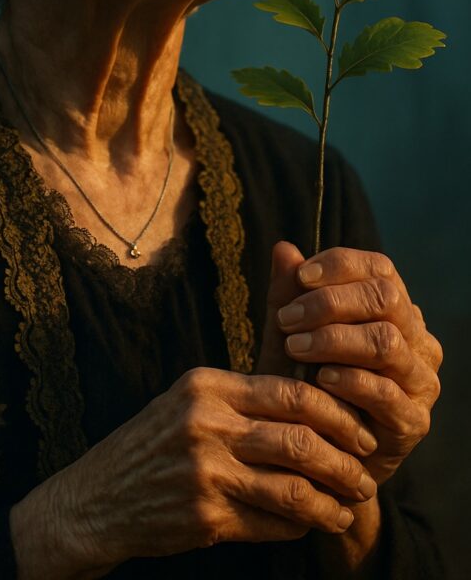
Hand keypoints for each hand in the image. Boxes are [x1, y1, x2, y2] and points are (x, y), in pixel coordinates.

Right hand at [9, 366, 378, 578]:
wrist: (97, 498)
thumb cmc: (156, 442)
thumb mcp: (192, 398)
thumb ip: (248, 392)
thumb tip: (317, 388)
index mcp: (207, 385)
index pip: (291, 392)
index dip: (338, 414)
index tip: (360, 431)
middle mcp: (205, 423)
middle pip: (299, 439)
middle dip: (344, 461)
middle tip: (365, 475)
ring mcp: (203, 472)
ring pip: (292, 487)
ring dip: (331, 501)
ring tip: (348, 506)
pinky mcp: (204, 517)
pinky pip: (271, 524)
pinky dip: (300, 527)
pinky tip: (311, 525)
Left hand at [276, 245, 442, 484]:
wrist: (315, 457)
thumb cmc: (302, 384)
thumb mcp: (289, 335)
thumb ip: (287, 295)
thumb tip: (283, 247)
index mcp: (393, 310)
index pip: (380, 268)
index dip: (340, 265)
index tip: (301, 276)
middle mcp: (417, 340)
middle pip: (385, 298)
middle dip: (331, 302)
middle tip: (287, 319)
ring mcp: (420, 381)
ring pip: (386, 342)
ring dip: (334, 340)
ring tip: (295, 346)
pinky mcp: (414, 422)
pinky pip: (386, 391)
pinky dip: (349, 380)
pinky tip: (319, 379)